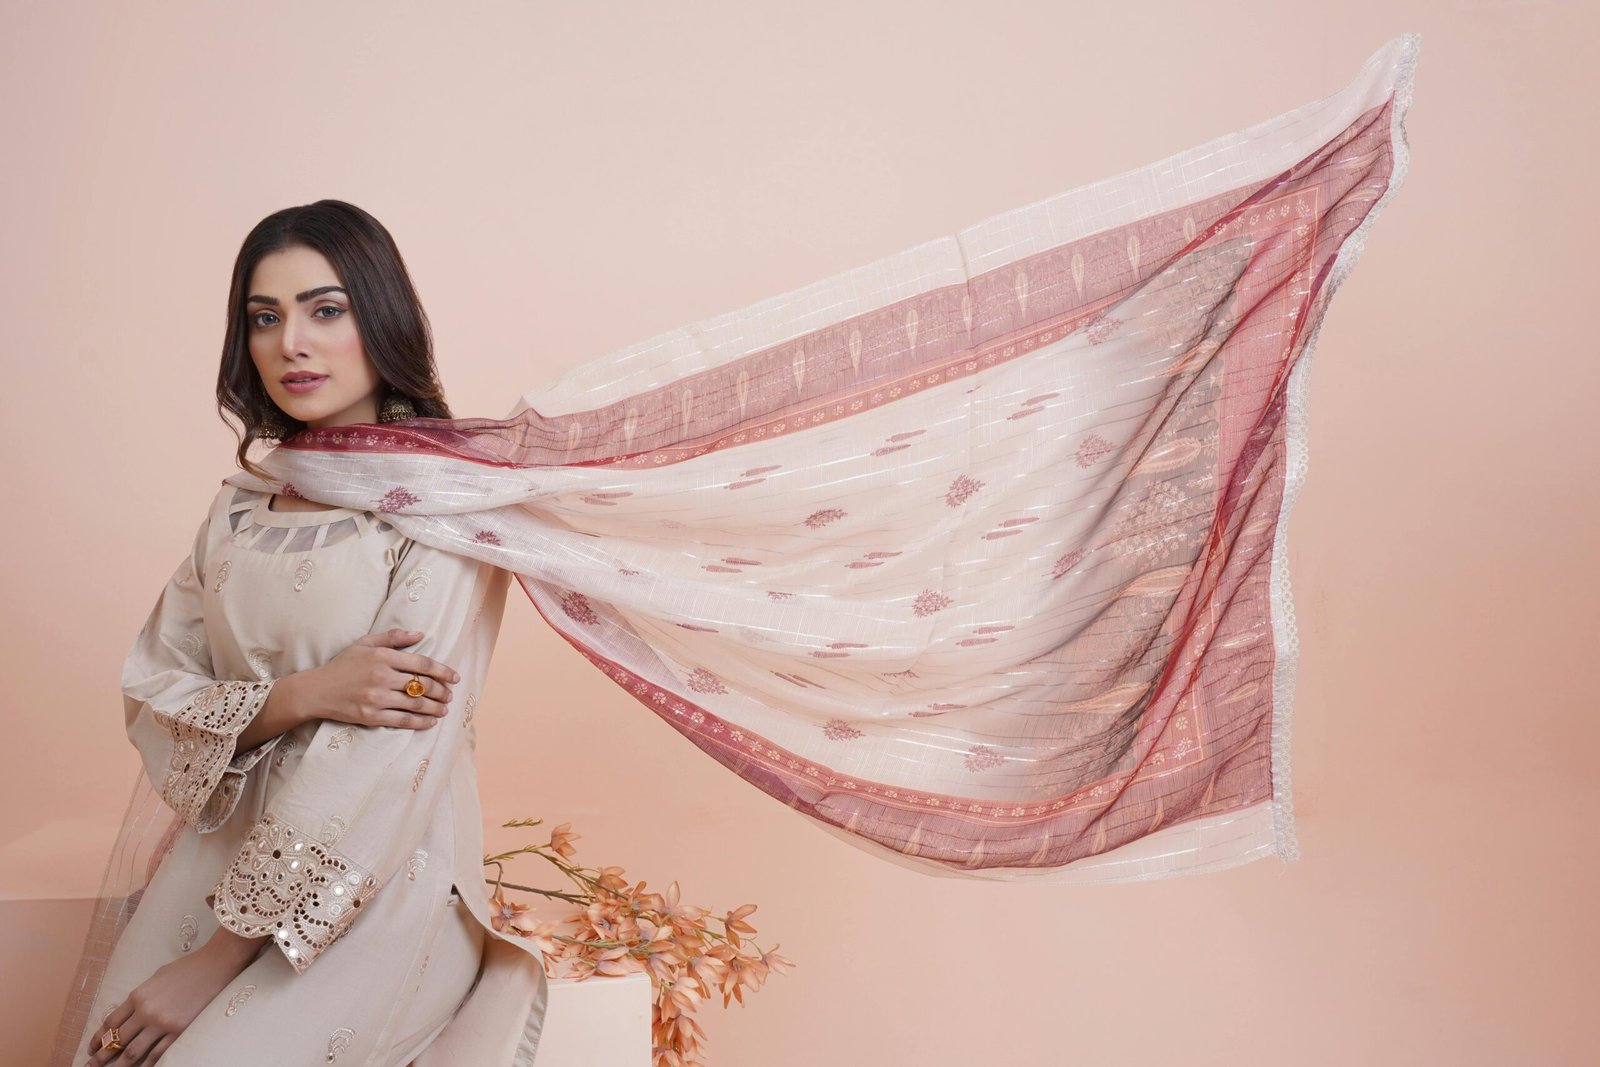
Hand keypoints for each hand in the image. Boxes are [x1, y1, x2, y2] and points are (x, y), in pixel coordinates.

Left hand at [87, 931, 262, 1064]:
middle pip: (117, 1040)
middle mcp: (146, 1011)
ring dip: (120, 1066)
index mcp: (138, 996)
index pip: (110, 1023)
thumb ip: (141, 997)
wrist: (216, 965)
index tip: (91, 1048)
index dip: (98, 1038)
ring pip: (133, 1052)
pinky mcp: (179, 1030)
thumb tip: (129, 1015)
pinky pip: (158, 1054)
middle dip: (102, 1056)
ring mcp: (163, 1023)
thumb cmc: (187, 968)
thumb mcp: (156, 978)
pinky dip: (147, 1064)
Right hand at [293, 628, 461, 730]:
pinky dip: (420, 722)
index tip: (455, 677)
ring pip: (416, 704)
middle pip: (422, 685)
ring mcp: (377, 698)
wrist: (316, 690)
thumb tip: (420, 634)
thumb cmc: (343, 665)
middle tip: (450, 695)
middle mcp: (382, 677)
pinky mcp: (371, 716)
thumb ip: (393, 637)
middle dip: (442, 691)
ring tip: (444, 709)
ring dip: (435, 708)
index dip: (442, 671)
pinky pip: (403, 721)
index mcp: (382, 657)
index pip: (421, 663)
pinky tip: (430, 721)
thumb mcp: (365, 643)